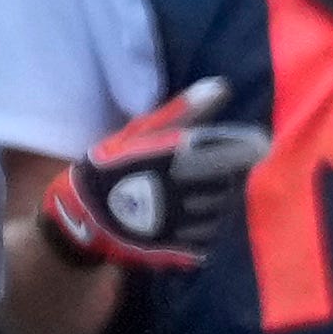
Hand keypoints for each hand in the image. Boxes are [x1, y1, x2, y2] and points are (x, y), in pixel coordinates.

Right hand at [41, 79, 267, 273]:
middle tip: (207, 171)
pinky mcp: (183, 247)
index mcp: (182, 155)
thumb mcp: (139, 132)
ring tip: (193, 196)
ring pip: (223, 207)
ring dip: (216, 200)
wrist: (80, 219)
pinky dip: (205, 226)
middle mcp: (190, 188)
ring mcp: (187, 220)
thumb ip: (182, 112)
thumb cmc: (109, 168)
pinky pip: (211, 235)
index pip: (240, 150)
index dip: (249, 147)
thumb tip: (222, 86)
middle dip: (226, 174)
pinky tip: (186, 219)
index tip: (252, 145)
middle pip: (232, 179)